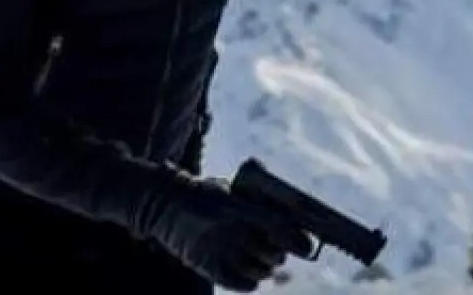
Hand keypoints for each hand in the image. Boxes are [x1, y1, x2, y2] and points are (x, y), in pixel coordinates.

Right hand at [134, 172, 313, 291]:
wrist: (165, 204)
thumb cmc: (203, 193)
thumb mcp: (230, 189)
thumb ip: (256, 202)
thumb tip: (291, 215)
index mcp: (240, 208)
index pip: (279, 227)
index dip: (297, 239)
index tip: (307, 246)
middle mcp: (233, 230)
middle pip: (274, 254)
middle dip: (280, 254)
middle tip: (276, 249)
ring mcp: (221, 251)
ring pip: (262, 272)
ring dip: (266, 268)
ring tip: (260, 261)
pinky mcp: (209, 268)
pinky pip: (243, 284)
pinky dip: (250, 281)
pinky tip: (247, 272)